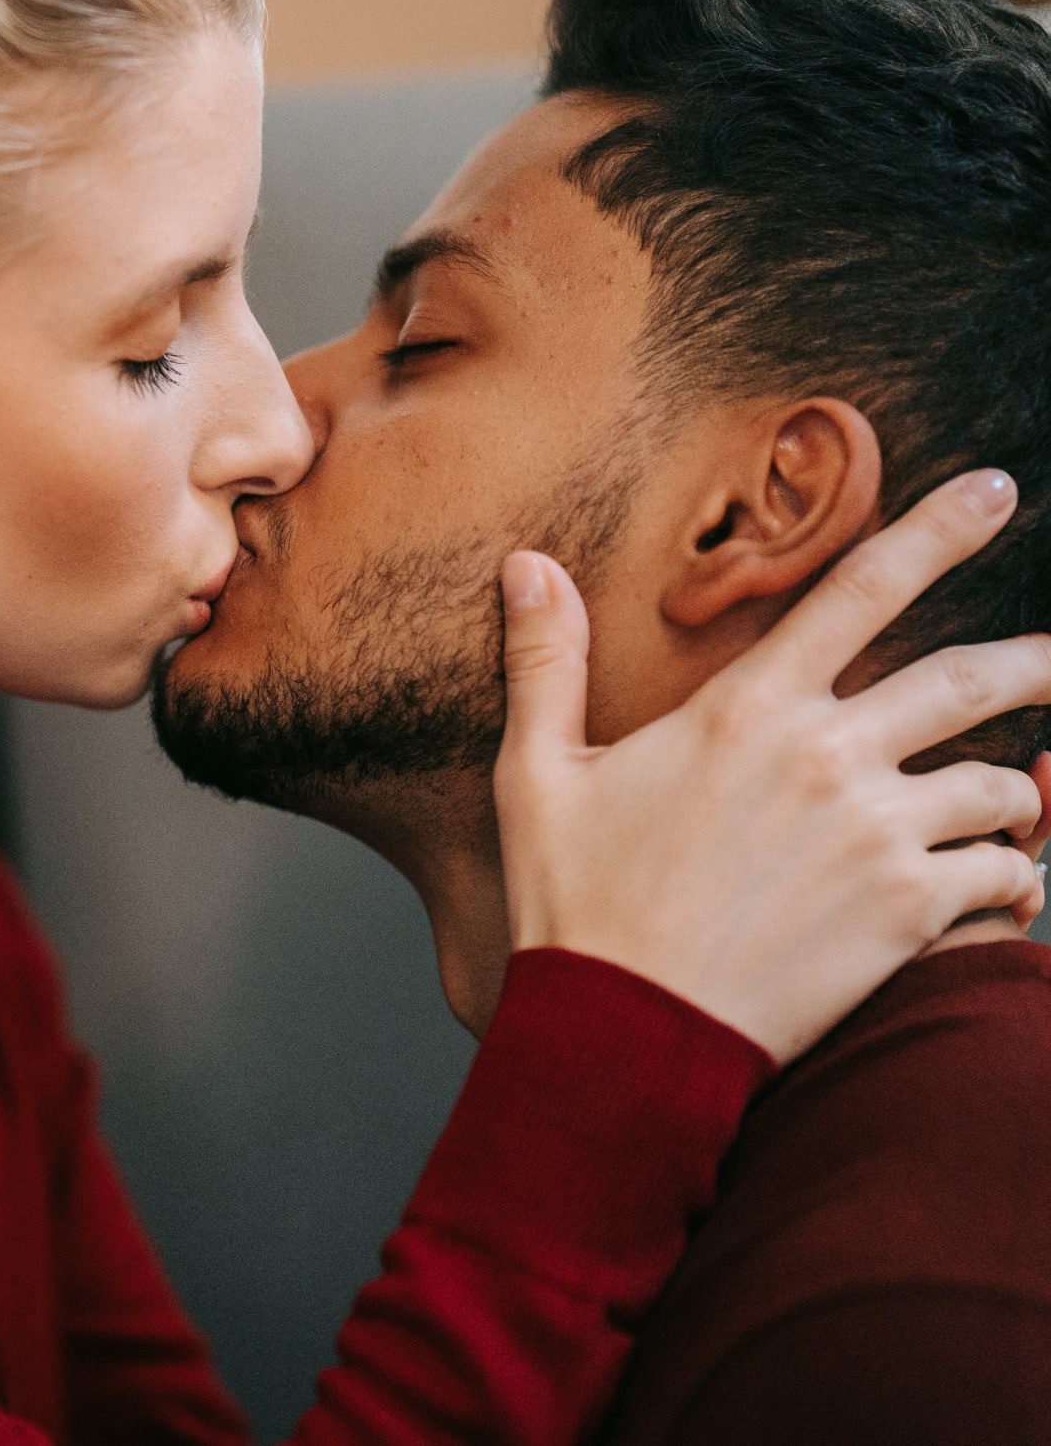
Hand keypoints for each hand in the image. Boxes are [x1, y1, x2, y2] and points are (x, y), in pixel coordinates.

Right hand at [495, 470, 1050, 1065]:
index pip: (862, 590)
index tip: (996, 491)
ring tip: (1009, 811)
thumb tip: (524, 565)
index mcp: (746, 710)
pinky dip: (1013, 879)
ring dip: (1012, 796)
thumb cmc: (572, 902)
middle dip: (1037, 660)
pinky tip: (997, 889)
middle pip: (973, 681)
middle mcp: (826, 757)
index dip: (938, 531)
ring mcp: (875, 835)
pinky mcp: (907, 913)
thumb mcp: (536, 774)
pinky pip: (1005, 874)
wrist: (622, 1033)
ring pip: (1002, 787)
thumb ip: (546, 662)